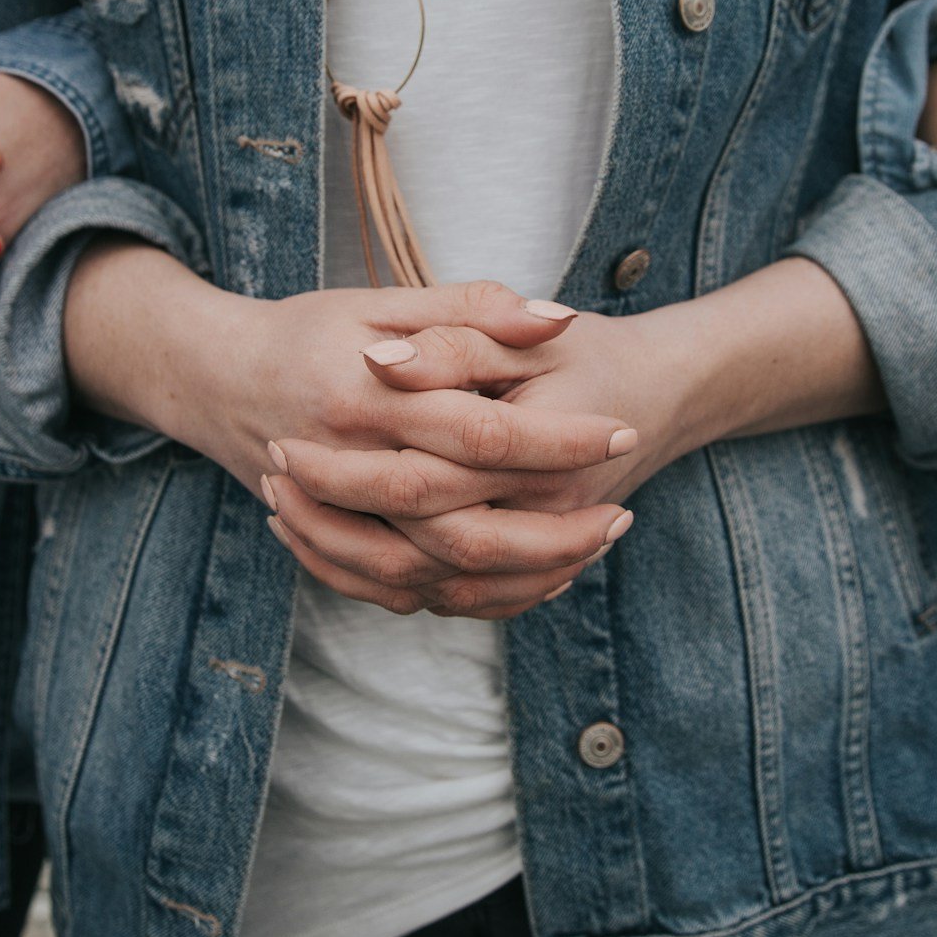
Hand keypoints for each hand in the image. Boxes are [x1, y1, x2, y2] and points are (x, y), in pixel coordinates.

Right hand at [63, 249, 638, 619]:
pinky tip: (527, 581)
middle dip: (553, 529)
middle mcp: (349, 468)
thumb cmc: (305, 332)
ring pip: (438, 575)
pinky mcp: (333, 548)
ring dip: (520, 575)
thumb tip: (557, 317)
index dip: (556, 438)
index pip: (481, 430)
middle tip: (622, 516)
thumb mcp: (381, 303)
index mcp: (368, 398)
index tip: (621, 432)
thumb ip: (469, 308)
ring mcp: (335, 519)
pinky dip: (469, 598)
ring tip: (589, 552)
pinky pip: (406, 594)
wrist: (215, 381)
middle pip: (464, 525)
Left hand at [264, 258, 880, 614]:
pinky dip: (389, 586)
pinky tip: (331, 552)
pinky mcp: (529, 571)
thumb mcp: (527, 333)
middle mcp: (544, 514)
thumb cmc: (590, 352)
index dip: (350, 467)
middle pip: (422, 543)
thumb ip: (458, 337)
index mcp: (540, 454)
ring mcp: (539, 549)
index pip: (427, 477)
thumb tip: (382, 360)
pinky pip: (451, 602)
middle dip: (338, 520)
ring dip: (352, 558)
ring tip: (284, 514)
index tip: (283, 441)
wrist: (663, 393)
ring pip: (432, 586)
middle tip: (272, 477)